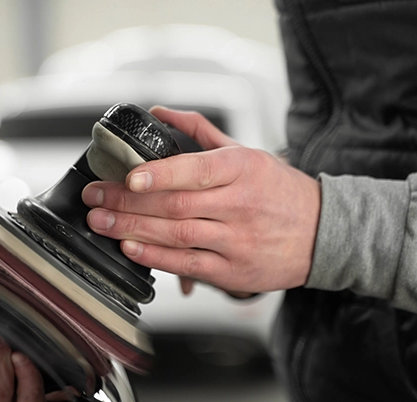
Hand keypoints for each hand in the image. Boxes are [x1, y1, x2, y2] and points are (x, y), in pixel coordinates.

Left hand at [82, 106, 320, 294]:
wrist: (322, 233)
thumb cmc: (278, 190)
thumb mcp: (246, 152)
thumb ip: (200, 132)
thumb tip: (157, 113)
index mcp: (243, 170)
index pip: (196, 170)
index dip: (158, 174)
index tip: (127, 176)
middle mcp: (240, 206)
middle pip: (174, 205)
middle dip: (126, 202)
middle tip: (94, 198)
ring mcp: (237, 242)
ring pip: (176, 235)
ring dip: (131, 229)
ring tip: (100, 222)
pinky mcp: (233, 272)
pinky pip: (187, 265)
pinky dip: (155, 257)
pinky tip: (130, 248)